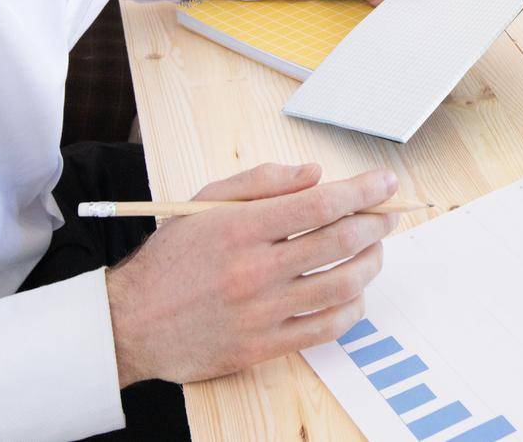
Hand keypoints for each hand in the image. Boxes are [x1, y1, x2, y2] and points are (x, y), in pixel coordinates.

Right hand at [105, 163, 397, 386]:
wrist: (131, 323)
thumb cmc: (172, 258)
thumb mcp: (206, 203)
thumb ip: (262, 181)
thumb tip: (315, 174)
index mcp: (241, 227)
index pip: (320, 203)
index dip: (363, 191)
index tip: (387, 182)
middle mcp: (254, 269)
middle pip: (341, 242)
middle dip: (378, 223)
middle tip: (390, 214)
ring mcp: (261, 311)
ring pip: (342, 285)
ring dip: (372, 263)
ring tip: (375, 250)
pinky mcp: (262, 346)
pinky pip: (326, 328)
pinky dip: (352, 308)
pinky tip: (353, 292)